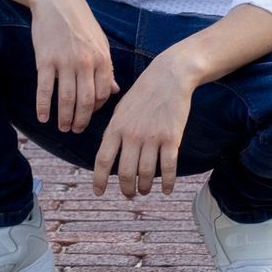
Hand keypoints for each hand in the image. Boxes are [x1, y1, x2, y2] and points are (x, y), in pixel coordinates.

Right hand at [28, 0, 118, 133]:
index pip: (103, 93)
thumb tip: (114, 91)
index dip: (97, 109)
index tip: (89, 115)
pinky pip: (45, 89)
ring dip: (64, 117)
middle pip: (86, 101)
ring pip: (66, 99)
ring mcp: (65, 62)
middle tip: (76, 130)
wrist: (56, 1)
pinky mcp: (45, 60)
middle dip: (81, 120)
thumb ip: (106, 67)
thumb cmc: (80, 22)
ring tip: (62, 127)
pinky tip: (43, 117)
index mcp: (102, 58)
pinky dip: (43, 106)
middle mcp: (85, 63)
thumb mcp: (100, 42)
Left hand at [92, 54, 194, 198]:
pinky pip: (168, 167)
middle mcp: (132, 135)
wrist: (168, 76)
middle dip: (126, 189)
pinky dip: (167, 182)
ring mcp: (152, 137)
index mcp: (116, 127)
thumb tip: (108, 155)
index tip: (99, 192)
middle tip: (129, 194)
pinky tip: (166, 190)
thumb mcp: (121, 108)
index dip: (99, 180)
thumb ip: (114, 131)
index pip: (103, 160)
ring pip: (146, 173)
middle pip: (126, 172)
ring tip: (145, 191)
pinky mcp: (172, 138)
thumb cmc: (143, 93)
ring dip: (145, 187)